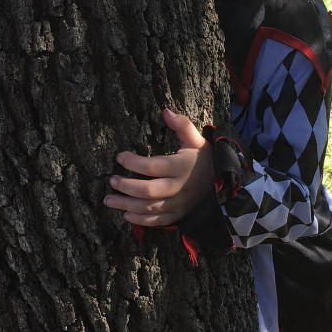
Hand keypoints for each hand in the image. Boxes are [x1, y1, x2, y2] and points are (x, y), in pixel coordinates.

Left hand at [104, 108, 214, 226]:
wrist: (223, 182)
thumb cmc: (204, 158)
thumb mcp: (197, 139)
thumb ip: (182, 125)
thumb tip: (166, 110)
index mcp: (181, 167)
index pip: (152, 166)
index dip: (133, 162)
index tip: (119, 157)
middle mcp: (179, 187)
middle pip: (148, 190)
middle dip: (126, 186)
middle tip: (111, 180)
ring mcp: (179, 204)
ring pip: (149, 208)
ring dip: (127, 205)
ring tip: (109, 199)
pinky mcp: (179, 215)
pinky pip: (158, 221)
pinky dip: (141, 221)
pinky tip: (126, 215)